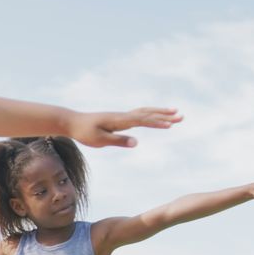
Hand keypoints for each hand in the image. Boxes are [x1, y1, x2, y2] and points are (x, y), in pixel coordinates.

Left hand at [67, 107, 181, 147]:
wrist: (72, 122)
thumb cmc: (84, 132)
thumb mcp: (100, 140)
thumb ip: (118, 140)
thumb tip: (136, 142)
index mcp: (119, 121)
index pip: (142, 121)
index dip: (157, 122)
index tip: (171, 124)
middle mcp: (122, 116)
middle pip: (147, 114)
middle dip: (165, 115)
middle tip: (182, 116)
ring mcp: (121, 116)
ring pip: (144, 112)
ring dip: (160, 112)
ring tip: (174, 112)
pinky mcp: (118, 119)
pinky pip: (138, 115)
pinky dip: (150, 114)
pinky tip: (155, 116)